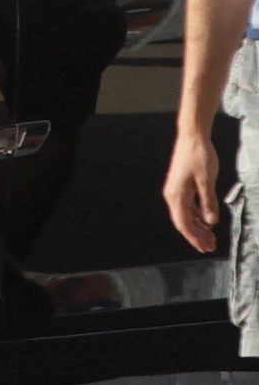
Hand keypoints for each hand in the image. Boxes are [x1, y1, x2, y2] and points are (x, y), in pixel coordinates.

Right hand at [164, 129, 221, 252]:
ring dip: (198, 226)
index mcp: (176, 195)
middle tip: (211, 246)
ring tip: (211, 236)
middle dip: (196, 235)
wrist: (192, 136)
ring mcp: (176, 190)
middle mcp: (173, 194)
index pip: (183, 224)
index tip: (206, 248)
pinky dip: (197, 215)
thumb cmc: (199, 156)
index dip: (194, 238)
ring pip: (186, 214)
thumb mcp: (207, 180)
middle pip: (183, 221)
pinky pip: (188, 206)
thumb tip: (211, 222)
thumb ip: (208, 202)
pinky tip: (207, 219)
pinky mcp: (181, 185)